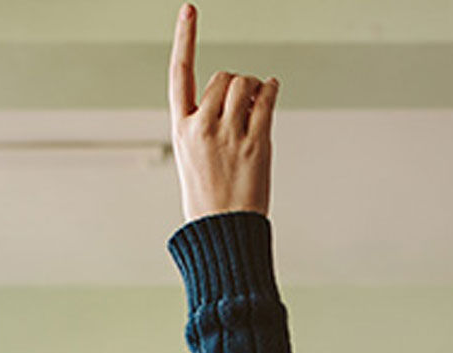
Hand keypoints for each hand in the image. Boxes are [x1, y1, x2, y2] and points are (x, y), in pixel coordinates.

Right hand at [168, 4, 278, 222]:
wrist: (222, 231)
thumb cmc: (208, 198)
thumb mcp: (193, 157)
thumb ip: (207, 124)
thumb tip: (242, 92)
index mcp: (181, 128)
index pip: (179, 73)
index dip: (185, 38)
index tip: (189, 10)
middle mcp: (202, 126)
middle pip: (224, 77)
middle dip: (237, 82)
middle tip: (245, 101)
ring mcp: (230, 134)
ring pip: (246, 84)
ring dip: (256, 86)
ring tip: (258, 103)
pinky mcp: (256, 143)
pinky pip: (268, 100)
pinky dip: (272, 89)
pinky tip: (272, 89)